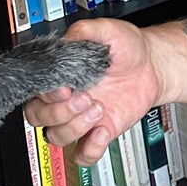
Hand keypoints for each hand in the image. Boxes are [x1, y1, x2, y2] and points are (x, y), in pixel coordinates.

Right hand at [24, 17, 163, 162]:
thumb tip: (66, 40)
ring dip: (75, 127)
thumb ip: (84, 31)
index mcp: (58, 76)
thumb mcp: (107, 30)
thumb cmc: (126, 48)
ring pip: (56, 137)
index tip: (64, 88)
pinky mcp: (97, 133)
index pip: (34, 91)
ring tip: (100, 109)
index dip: (45, 94)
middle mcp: (64, 99)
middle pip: (37, 118)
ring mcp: (79, 118)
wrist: (152, 66)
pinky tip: (104, 130)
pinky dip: (90, 148)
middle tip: (85, 98)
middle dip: (58, 112)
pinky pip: (82, 154)